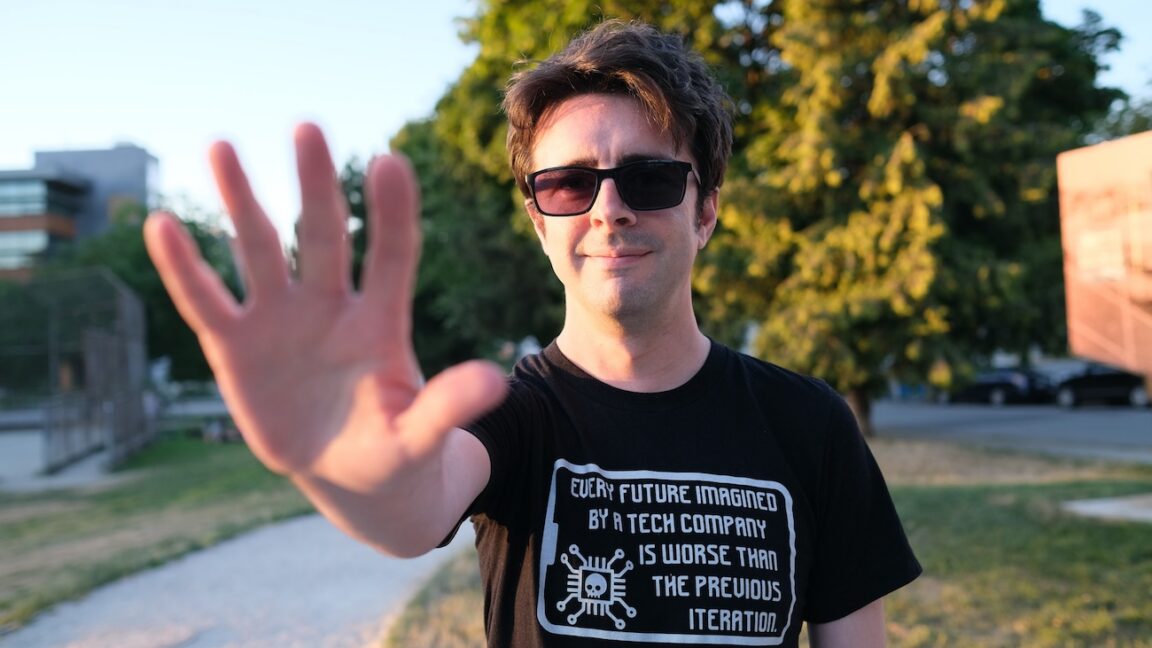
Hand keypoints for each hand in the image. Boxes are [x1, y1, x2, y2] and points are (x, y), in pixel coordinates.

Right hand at [144, 123, 506, 490]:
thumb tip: (496, 381)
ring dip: (242, 201)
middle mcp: (330, 306)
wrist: (349, 476)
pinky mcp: (236, 347)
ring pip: (259, 250)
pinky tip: (162, 225)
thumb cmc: (395, 451)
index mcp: (381, 321)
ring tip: (222, 146)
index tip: (391, 161)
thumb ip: (450, 407)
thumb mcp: (422, 436)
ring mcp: (281, 320)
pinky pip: (207, 301)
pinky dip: (185, 268)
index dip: (391, 213)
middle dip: (315, 185)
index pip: (391, 255)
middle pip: (322, 235)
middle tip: (307, 127)